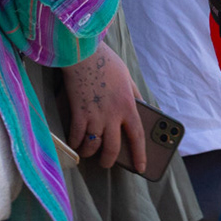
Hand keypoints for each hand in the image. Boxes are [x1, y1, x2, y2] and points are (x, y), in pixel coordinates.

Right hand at [62, 46, 145, 171]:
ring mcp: (94, 115)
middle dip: (109, 160)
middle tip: (106, 164)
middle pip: (113, 148)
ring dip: (90, 153)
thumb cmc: (106, 63)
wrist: (83, 53)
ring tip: (88, 153)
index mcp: (128, 106)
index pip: (137, 137)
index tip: (140, 168)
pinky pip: (76, 137)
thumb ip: (136, 96)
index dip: (139, 155)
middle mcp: (113, 115)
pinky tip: (75, 143)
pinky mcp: (77, 113)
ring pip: (93, 146)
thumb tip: (144, 108)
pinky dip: (75, 143)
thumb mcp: (128, 78)